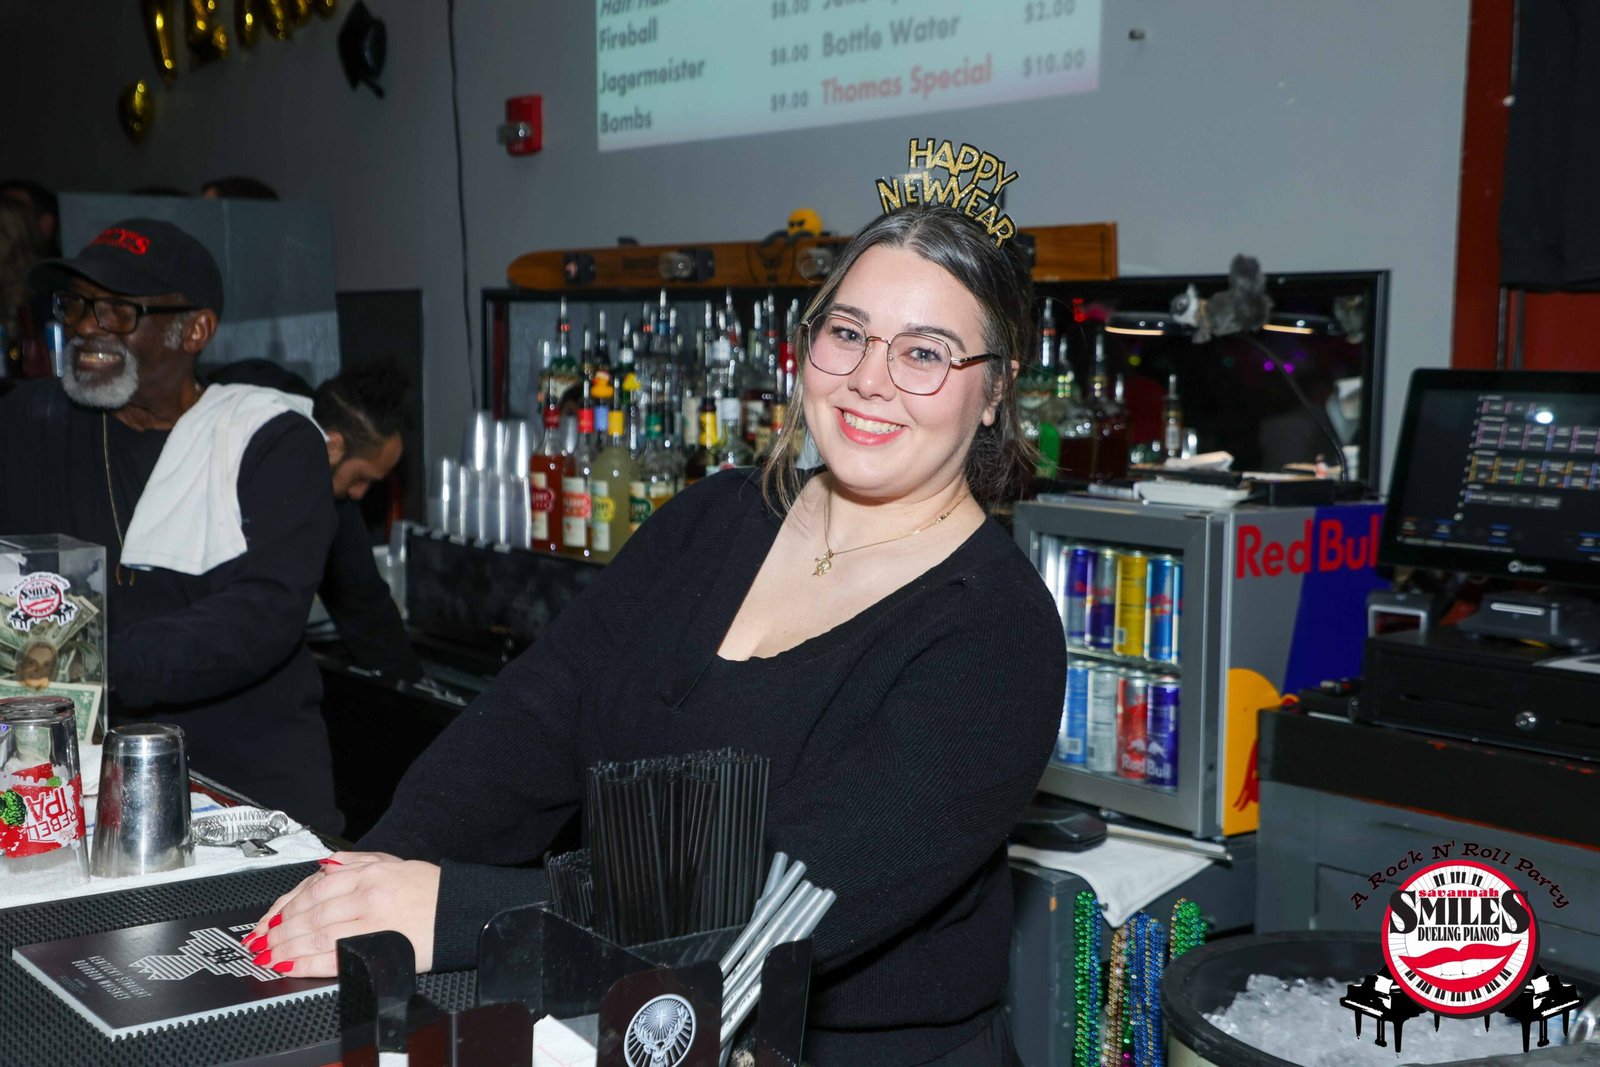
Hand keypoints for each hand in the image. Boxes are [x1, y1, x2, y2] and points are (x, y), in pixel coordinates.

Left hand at [246, 851, 440, 977]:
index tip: (268, 920)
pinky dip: (306, 962)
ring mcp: (371, 920)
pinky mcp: (378, 947)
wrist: (460, 913)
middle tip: (259, 942)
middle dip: (278, 929)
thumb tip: (321, 868)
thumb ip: (356, 863)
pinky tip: (290, 966)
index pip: (313, 886)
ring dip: (285, 946)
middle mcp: (367, 892)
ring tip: (268, 956)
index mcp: (368, 871)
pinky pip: (332, 955)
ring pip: (314, 933)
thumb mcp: (393, 864)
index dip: (284, 905)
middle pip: (309, 911)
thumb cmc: (429, 891)